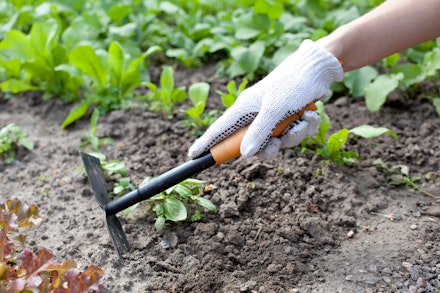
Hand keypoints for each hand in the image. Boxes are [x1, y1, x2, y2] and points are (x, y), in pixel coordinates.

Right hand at [188, 40, 342, 158]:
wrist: (319, 69)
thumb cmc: (293, 83)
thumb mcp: (275, 109)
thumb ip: (259, 132)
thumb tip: (244, 155)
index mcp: (245, 108)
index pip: (219, 129)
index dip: (206, 143)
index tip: (192, 155)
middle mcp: (255, 114)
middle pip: (252, 144)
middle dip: (270, 146)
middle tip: (278, 141)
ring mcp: (271, 117)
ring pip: (276, 141)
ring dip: (293, 134)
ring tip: (303, 119)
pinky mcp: (287, 118)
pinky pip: (291, 134)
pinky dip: (303, 127)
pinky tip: (310, 114)